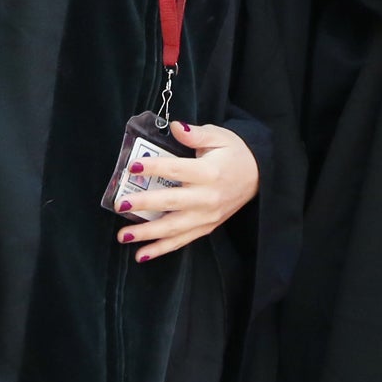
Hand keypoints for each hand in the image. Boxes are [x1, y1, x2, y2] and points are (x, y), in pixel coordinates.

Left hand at [114, 120, 259, 262]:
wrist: (260, 176)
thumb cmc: (235, 153)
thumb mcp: (219, 136)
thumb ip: (195, 133)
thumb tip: (175, 126)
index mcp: (209, 172)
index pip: (177, 170)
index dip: (154, 168)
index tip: (132, 167)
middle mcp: (208, 198)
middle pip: (172, 202)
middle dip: (144, 204)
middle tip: (120, 204)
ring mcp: (207, 216)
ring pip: (174, 228)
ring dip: (147, 234)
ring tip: (123, 236)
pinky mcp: (207, 227)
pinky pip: (182, 241)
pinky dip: (162, 249)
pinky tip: (141, 254)